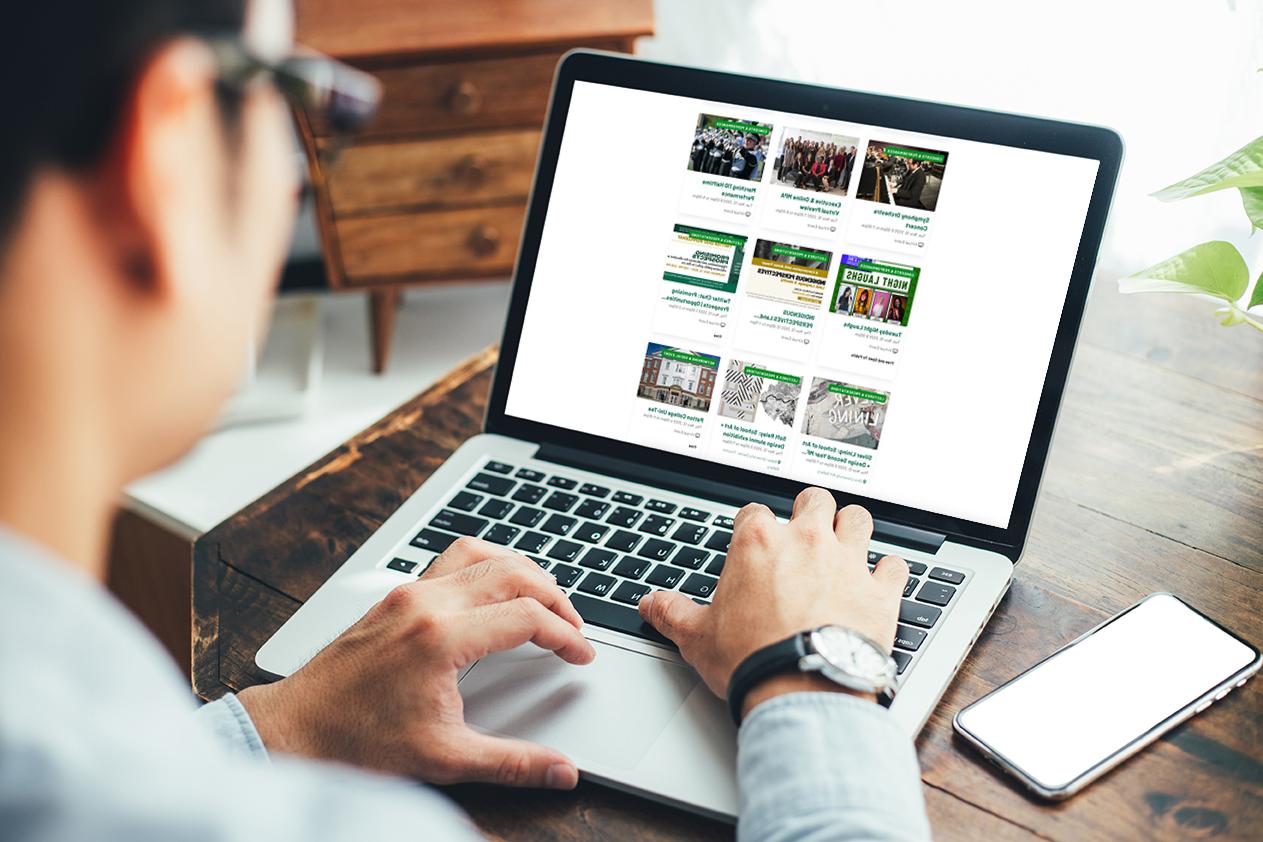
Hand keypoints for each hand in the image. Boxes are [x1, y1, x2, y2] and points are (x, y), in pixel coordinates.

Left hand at [237, 536, 595, 788]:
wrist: (295, 730)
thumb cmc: (358, 743)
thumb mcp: (444, 758)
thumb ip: (513, 763)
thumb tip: (562, 772)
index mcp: (442, 637)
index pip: (527, 616)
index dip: (566, 635)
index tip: (580, 655)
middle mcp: (426, 603)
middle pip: (513, 574)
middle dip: (555, 597)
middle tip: (574, 627)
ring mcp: (407, 593)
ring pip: (482, 555)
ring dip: (521, 571)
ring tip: (544, 597)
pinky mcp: (395, 595)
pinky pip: (452, 559)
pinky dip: (486, 564)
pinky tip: (493, 586)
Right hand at [637, 489, 906, 715]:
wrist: (802, 692)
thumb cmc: (751, 661)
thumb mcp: (697, 638)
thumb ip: (671, 613)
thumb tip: (650, 604)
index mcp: (759, 544)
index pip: (755, 513)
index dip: (754, 528)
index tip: (754, 544)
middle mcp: (806, 542)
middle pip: (815, 500)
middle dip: (810, 511)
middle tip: (804, 532)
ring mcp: (847, 563)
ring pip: (858, 519)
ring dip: (852, 528)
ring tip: (844, 544)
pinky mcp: (880, 592)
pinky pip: (895, 565)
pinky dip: (889, 571)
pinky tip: (880, 580)